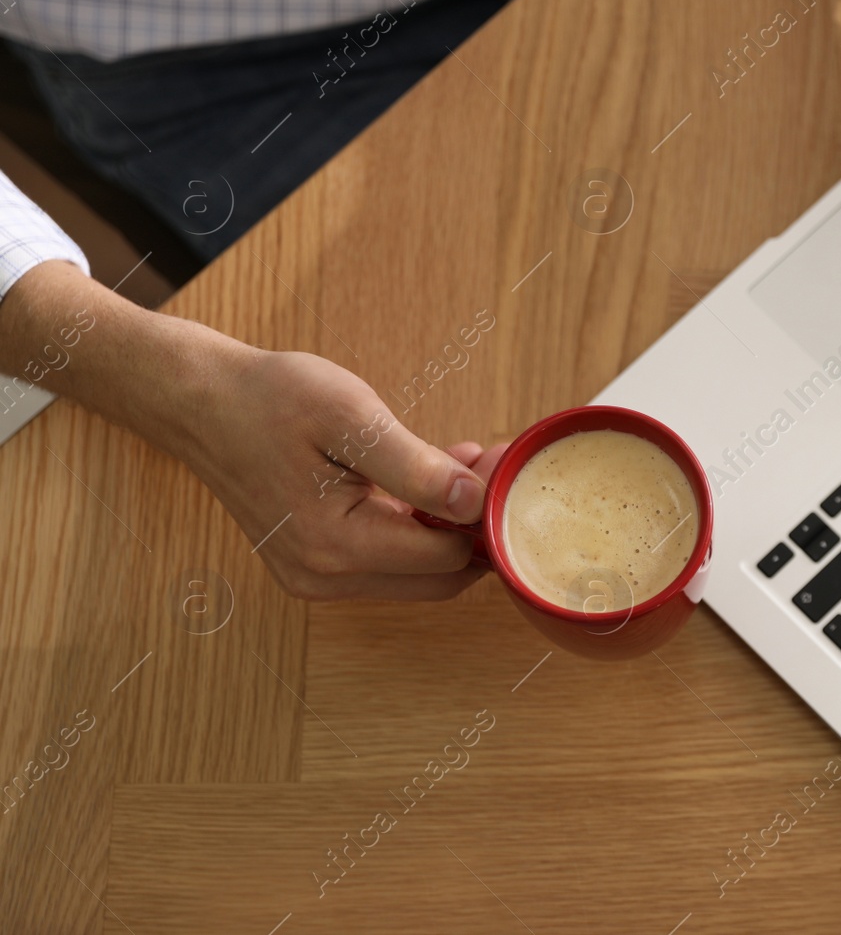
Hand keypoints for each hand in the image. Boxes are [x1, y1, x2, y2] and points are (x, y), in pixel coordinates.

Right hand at [1, 262, 503, 600]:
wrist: (201, 402)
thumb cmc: (271, 399)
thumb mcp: (351, 418)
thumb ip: (416, 467)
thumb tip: (474, 502)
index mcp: (335, 546)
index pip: (447, 556)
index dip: (485, 512)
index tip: (502, 459)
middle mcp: (325, 577)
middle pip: (439, 576)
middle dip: (474, 524)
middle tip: (490, 460)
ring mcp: (317, 577)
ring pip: (418, 571)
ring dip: (449, 524)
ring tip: (463, 461)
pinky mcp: (316, 564)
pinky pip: (388, 560)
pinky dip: (418, 525)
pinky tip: (430, 477)